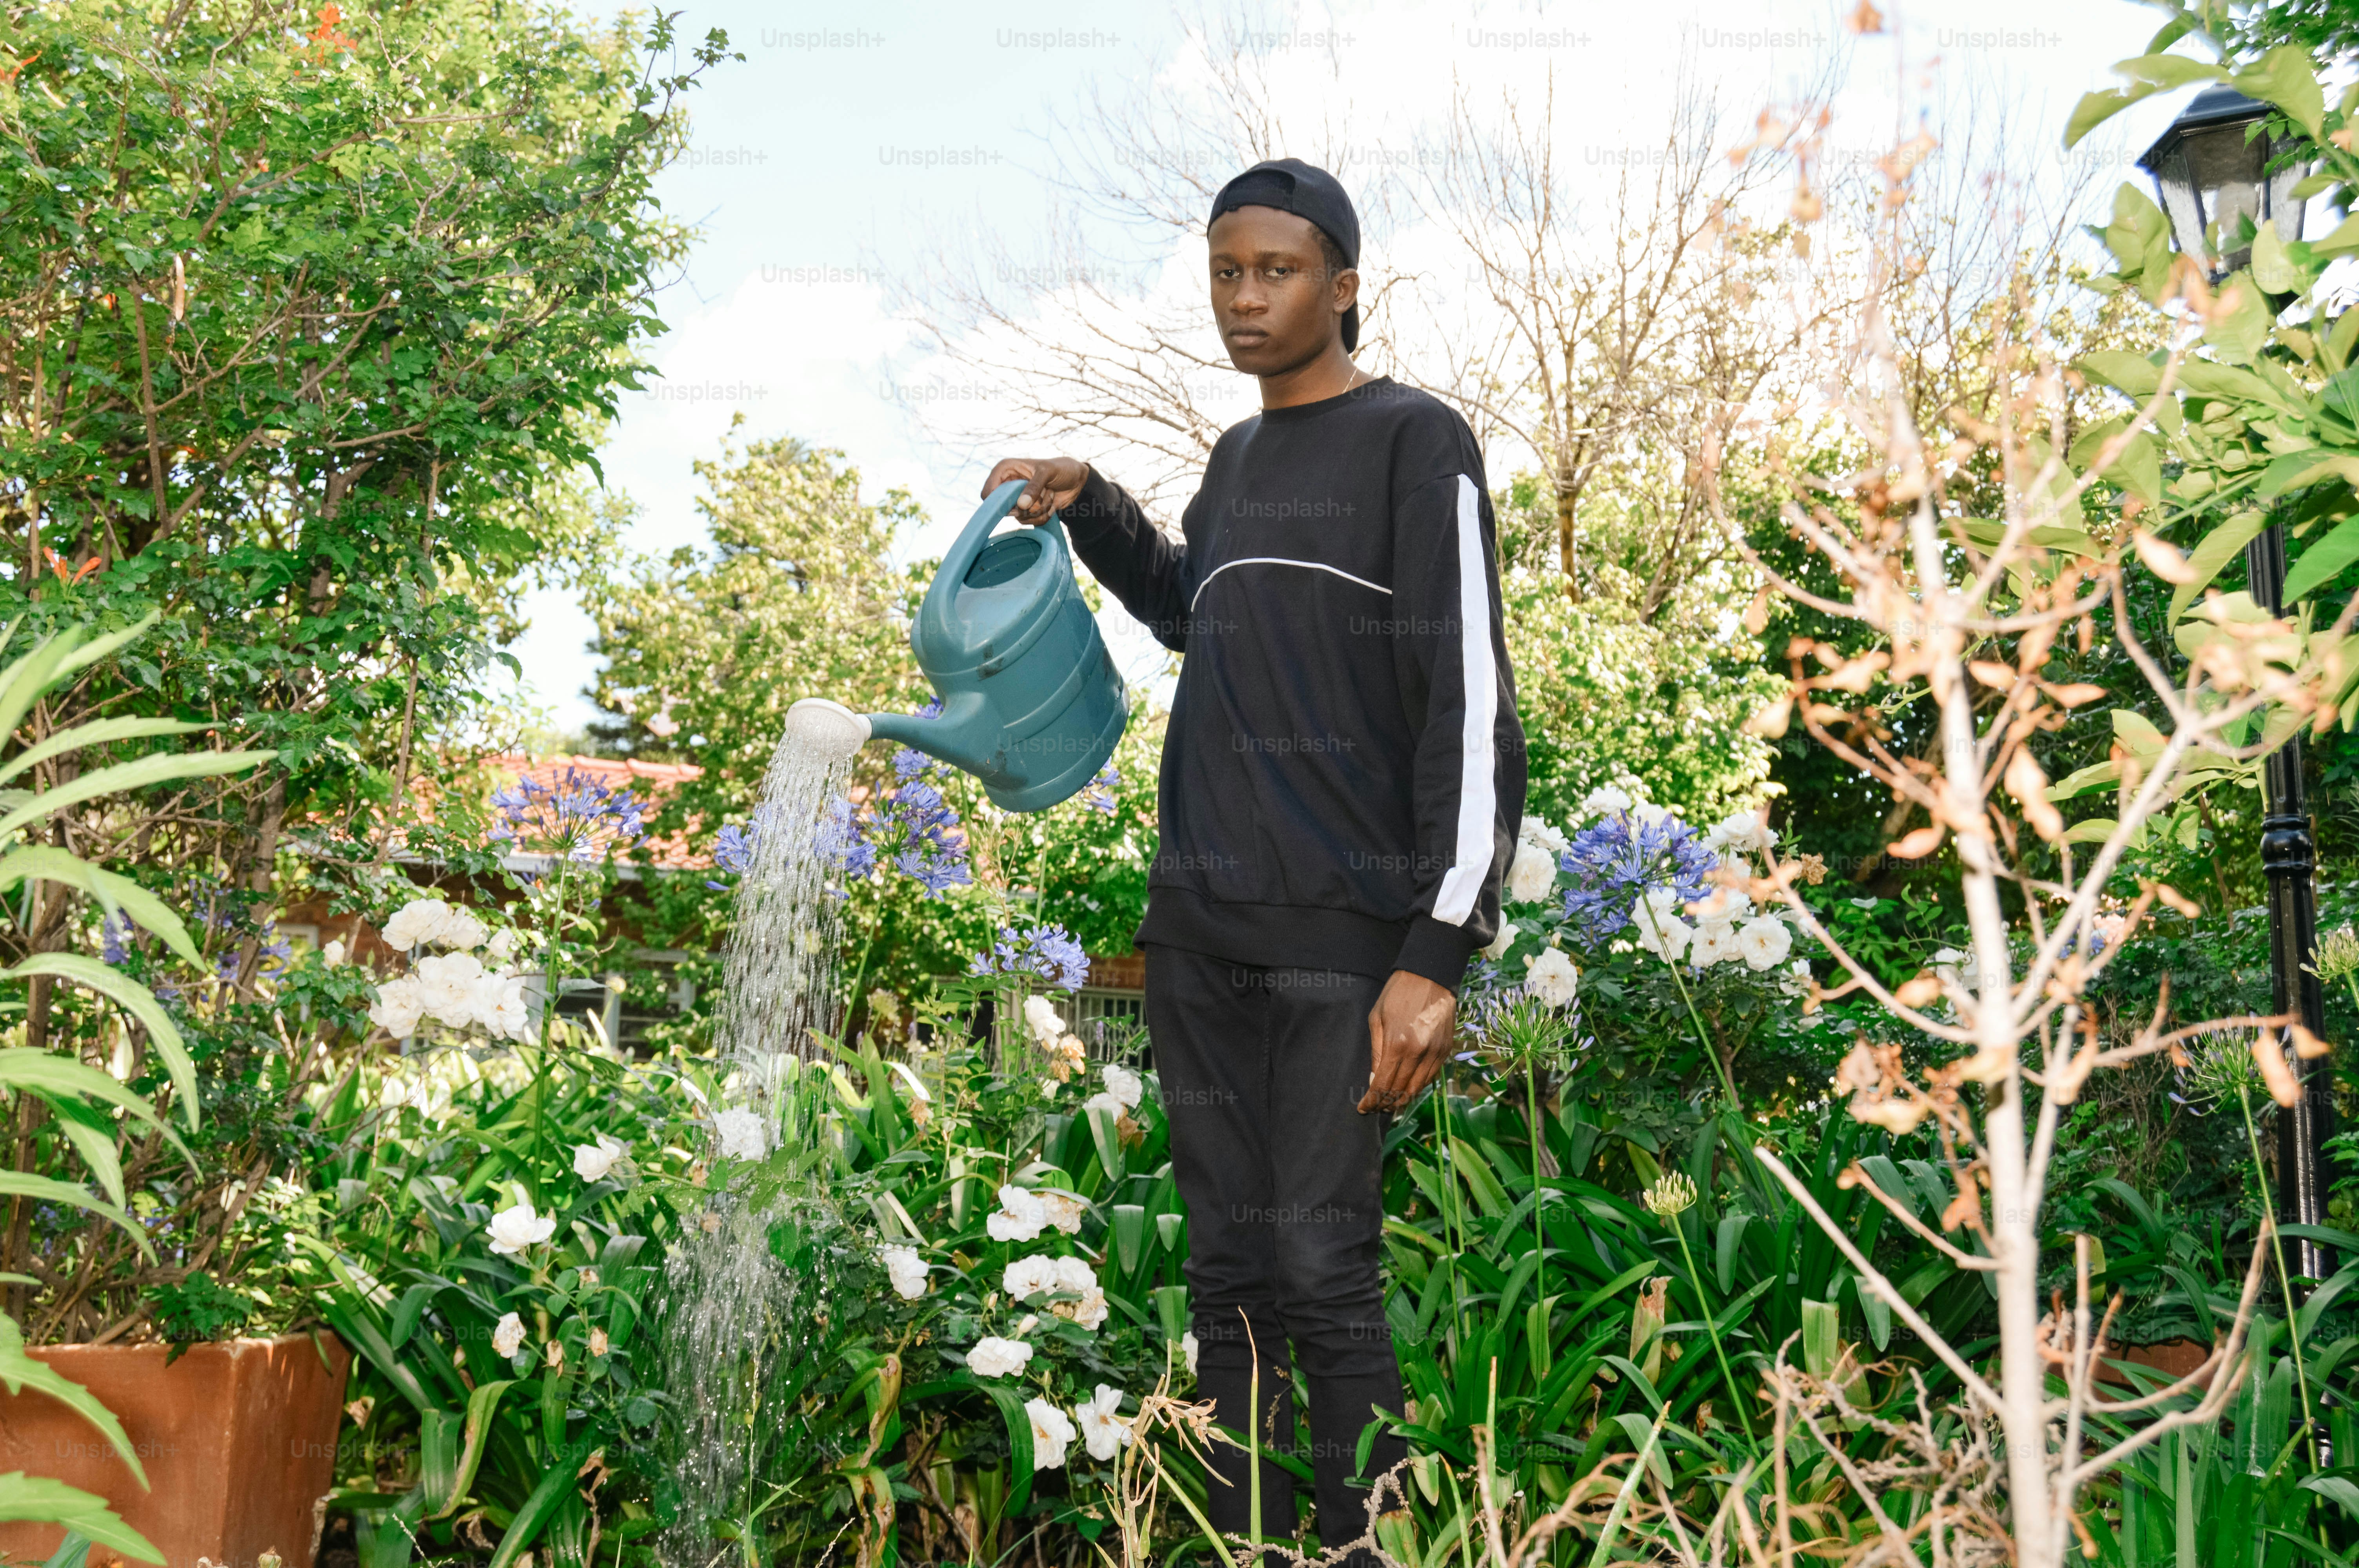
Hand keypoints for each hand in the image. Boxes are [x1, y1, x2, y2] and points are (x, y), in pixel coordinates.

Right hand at [982, 457, 1090, 524]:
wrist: (1075, 481)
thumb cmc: (1061, 469)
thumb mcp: (1047, 473)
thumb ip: (1033, 487)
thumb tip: (1020, 505)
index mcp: (1005, 470)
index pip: (989, 492)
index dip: (999, 502)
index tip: (1017, 503)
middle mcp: (1008, 486)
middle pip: (1003, 509)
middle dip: (1025, 506)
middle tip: (1042, 494)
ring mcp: (1017, 500)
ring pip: (1018, 517)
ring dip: (1038, 510)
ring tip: (1048, 494)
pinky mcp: (1027, 511)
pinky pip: (1029, 522)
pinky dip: (1043, 515)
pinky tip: (1051, 503)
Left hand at [1358, 970, 1456, 1114]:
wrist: (1429, 976)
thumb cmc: (1397, 994)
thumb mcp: (1376, 1019)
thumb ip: (1376, 1052)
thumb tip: (1374, 1079)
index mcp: (1397, 1044)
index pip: (1383, 1084)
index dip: (1372, 1101)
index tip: (1363, 1108)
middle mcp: (1419, 1053)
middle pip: (1400, 1091)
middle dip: (1385, 1104)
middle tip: (1374, 1109)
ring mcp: (1435, 1053)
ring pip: (1417, 1088)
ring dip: (1402, 1100)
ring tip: (1389, 1104)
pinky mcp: (1445, 1050)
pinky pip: (1431, 1077)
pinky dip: (1417, 1087)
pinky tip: (1406, 1089)